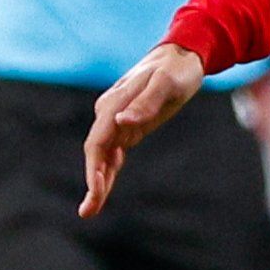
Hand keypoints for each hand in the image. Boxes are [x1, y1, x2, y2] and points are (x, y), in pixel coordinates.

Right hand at [82, 43, 205, 215]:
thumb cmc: (175, 70)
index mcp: (113, 105)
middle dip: (92, 183)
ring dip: (98, 182)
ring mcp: (118, 121)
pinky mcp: (129, 126)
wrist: (181, 57)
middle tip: (88, 212)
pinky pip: (115, 152)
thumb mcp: (166, 84)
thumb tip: (122, 122)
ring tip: (90, 210)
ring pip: (103, 156)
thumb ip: (145, 103)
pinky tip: (105, 189)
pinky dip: (109, 171)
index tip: (95, 191)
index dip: (94, 169)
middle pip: (96, 153)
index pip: (97, 142)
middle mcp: (110, 114)